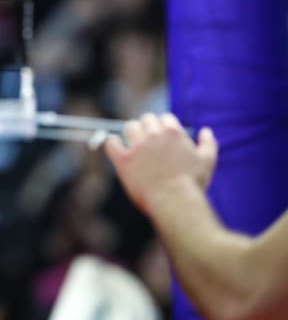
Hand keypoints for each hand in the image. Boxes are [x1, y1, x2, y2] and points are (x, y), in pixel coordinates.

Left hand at [103, 113, 218, 215]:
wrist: (175, 201)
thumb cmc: (193, 183)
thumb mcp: (208, 161)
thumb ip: (208, 143)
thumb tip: (206, 130)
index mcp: (173, 132)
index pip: (164, 118)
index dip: (164, 126)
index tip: (163, 135)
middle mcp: (153, 134)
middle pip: (146, 119)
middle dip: (148, 127)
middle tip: (148, 139)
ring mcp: (136, 146)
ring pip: (129, 127)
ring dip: (132, 132)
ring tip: (134, 142)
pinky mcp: (123, 159)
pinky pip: (110, 143)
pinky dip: (112, 142)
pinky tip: (116, 146)